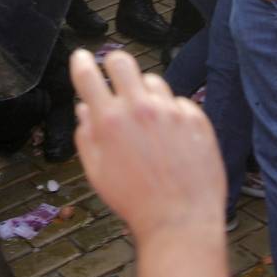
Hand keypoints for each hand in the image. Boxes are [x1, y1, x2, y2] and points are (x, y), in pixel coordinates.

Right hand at [70, 49, 224, 239]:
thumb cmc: (136, 201)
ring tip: (148, 121)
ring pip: (153, 81)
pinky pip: (179, 102)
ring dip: (145, 93)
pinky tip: (171, 137)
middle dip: (114, 64)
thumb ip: (86, 136)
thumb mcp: (96, 173)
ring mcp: (171, 111)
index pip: (88, 76)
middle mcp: (140, 109)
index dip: (81, 62)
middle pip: (122, 61)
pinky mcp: (196, 118)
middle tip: (115, 76)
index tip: (81, 57)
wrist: (180, 220)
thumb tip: (84, 110)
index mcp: (110, 121)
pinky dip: (172, 113)